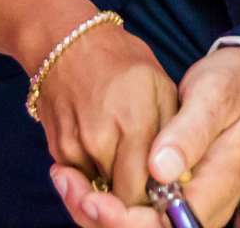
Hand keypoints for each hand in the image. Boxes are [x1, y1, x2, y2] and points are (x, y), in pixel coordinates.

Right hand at [34, 21, 177, 210]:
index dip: (157, 197)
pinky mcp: (58, 149)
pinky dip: (94, 174)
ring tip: (124, 160)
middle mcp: (103, 139)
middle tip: (145, 183)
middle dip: (135, 196)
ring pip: (101, 190)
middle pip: (122, 197)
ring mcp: (77, 145)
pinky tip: (103, 151)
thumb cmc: (122, 62)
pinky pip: (82, 178)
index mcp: (137, 122)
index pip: (147, 190)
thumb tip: (181, 176)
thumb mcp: (161, 88)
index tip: (163, 190)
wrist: (69, 42)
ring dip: (114, 184)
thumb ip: (173, 134)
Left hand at [51, 46, 239, 227]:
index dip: (126, 222)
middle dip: (98, 218)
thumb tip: (160, 170)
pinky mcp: (168, 196)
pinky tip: (76, 176)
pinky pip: (131, 212)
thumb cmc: (237, 87)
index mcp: (216, 190)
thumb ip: (190, 132)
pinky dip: (99, 200)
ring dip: (91, 212)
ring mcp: (183, 205)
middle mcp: (200, 208)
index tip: (96, 199)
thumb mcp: (216, 96)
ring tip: (63, 177)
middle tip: (65, 182)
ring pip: (131, 227)